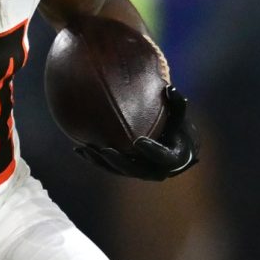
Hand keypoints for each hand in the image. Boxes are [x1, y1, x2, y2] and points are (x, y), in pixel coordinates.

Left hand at [76, 86, 198, 180]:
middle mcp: (155, 170)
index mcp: (173, 159)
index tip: (138, 141)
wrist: (173, 143)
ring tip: (87, 149)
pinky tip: (80, 149)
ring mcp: (139, 172)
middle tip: (106, 150)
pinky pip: (108, 167)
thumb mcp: (179, 115)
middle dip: (119, 161)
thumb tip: (169, 88)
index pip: (161, 158)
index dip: (151, 151)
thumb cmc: (176, 125)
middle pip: (135, 170)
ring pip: (118, 171)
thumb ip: (177, 103)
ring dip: (101, 162)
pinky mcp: (125, 169)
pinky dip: (94, 160)